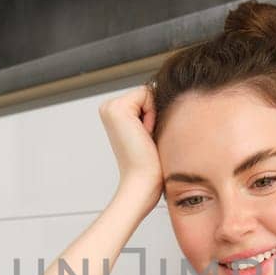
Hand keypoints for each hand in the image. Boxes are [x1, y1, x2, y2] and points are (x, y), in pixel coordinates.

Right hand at [98, 83, 163, 213]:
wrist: (141, 182)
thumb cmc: (150, 165)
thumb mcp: (151, 132)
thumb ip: (152, 112)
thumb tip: (167, 95)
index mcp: (114, 113)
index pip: (146, 96)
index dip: (155, 114)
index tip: (147, 138)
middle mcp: (108, 107)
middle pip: (148, 92)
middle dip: (155, 113)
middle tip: (147, 139)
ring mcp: (109, 107)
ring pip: (148, 92)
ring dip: (154, 115)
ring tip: (146, 137)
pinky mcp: (117, 108)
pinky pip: (147, 93)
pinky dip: (153, 113)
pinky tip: (145, 133)